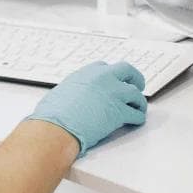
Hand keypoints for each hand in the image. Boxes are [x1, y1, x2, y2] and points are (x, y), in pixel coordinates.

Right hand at [26, 61, 147, 156]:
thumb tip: (76, 98)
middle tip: (137, 86)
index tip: (114, 80)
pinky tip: (135, 120)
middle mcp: (102, 78)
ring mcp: (113, 94)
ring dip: (138, 101)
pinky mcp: (119, 112)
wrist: (57, 125)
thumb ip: (76, 90)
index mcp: (86, 73)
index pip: (104, 67)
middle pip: (127, 70)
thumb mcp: (63, 91)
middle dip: (135, 78)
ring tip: (138, 107)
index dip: (112, 74)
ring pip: (136, 93)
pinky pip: (136, 114)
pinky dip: (138, 118)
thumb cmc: (54, 113)